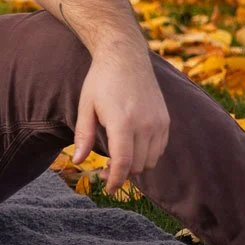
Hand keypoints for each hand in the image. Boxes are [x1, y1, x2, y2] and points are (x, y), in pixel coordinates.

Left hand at [72, 54, 169, 194]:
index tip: (108, 188)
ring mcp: (159, 122)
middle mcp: (146, 124)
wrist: (125, 56)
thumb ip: (83, 135)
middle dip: (123, 173)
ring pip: (151, 160)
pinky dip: (148, 154)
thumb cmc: (100, 81)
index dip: (116, 180)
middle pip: (138, 165)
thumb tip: (79, 161)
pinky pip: (160, 149)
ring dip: (136, 165)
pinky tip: (132, 147)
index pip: (124, 162)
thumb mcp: (86, 106)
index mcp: (123, 122)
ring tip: (118, 159)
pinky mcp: (165, 120)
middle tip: (106, 171)